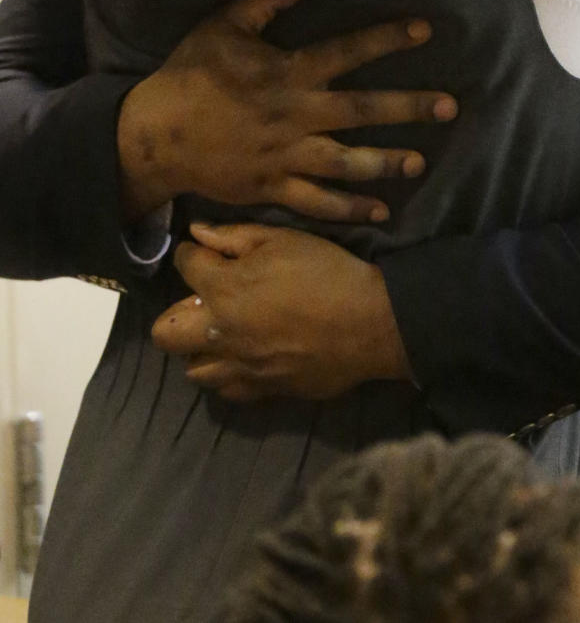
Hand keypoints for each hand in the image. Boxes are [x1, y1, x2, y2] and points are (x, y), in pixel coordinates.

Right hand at [116, 0, 456, 223]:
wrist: (153, 138)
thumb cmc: (188, 77)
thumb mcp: (220, 27)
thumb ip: (262, 2)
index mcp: (287, 73)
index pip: (347, 52)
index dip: (388, 39)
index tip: (426, 30)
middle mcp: (295, 115)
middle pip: (362, 111)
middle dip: (409, 108)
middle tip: (450, 106)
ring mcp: (285, 156)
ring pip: (347, 162)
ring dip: (387, 162)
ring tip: (421, 162)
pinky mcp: (273, 189)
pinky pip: (317, 202)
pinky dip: (349, 208)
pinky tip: (381, 210)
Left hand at [151, 222, 410, 401]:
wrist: (370, 323)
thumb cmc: (327, 272)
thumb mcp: (283, 239)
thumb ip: (235, 237)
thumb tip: (196, 233)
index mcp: (223, 288)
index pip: (183, 266)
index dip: (189, 254)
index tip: (201, 252)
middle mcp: (220, 332)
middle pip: (164, 333)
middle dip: (175, 313)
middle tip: (205, 302)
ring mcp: (240, 368)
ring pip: (193, 369)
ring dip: (201, 349)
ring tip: (224, 334)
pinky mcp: (263, 391)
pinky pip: (228, 390)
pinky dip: (229, 374)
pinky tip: (247, 358)